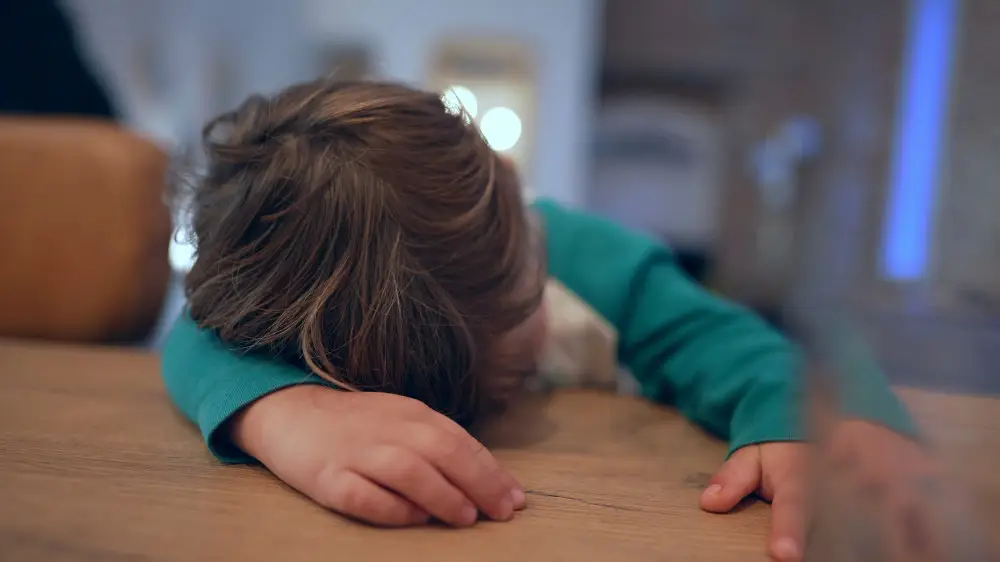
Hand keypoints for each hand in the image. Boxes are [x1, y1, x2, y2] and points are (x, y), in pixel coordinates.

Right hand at [230, 384, 525, 526]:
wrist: (290, 411)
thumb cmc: (356, 424)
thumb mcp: (402, 421)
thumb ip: (439, 444)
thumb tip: (485, 479)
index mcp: (410, 414)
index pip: (460, 441)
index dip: (492, 471)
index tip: (516, 498)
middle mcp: (387, 430)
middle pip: (442, 452)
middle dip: (479, 483)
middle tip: (502, 512)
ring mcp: (356, 453)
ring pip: (407, 471)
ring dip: (442, 495)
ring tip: (466, 517)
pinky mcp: (327, 478)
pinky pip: (362, 496)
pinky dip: (390, 508)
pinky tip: (413, 518)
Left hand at [700, 421, 950, 561]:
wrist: (825, 400)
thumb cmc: (785, 439)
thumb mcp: (753, 453)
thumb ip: (733, 478)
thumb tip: (709, 503)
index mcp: (802, 472)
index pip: (794, 506)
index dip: (788, 531)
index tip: (784, 555)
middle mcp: (846, 470)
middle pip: (858, 510)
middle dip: (863, 539)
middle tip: (872, 560)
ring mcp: (882, 467)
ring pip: (900, 505)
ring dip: (907, 532)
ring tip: (910, 555)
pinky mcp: (909, 466)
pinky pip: (928, 494)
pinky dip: (934, 515)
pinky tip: (938, 540)